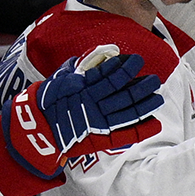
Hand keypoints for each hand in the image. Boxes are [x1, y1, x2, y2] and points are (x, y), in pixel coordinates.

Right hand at [1, 49, 163, 178]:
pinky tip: (156, 124)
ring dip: (145, 104)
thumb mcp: (60, 80)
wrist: (37, 128)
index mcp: (83, 88)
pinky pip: (126, 135)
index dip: (124, 68)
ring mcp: (98, 122)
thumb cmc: (49, 101)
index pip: (108, 75)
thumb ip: (76, 69)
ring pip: (128, 112)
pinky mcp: (101, 138)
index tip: (136, 60)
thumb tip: (93, 57)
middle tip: (154, 79)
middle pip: (123, 94)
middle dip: (141, 86)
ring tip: (158, 97)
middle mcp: (92, 104)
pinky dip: (142, 130)